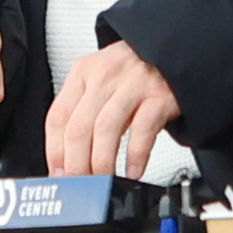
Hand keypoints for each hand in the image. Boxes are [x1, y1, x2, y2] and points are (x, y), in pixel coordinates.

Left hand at [45, 42, 181, 177]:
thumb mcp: (102, 78)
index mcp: (83, 72)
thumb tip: (68, 156)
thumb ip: (84, 108)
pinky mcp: (159, 95)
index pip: (57, 117)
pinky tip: (133, 170)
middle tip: (80, 185)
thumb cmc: (137, 68)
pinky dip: (135, 155)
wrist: (177, 47)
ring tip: (103, 181)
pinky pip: (142, 130)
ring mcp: (133, 84)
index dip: (54, 152)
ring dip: (101, 163)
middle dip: (76, 165)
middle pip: (79, 128)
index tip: (58, 174)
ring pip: (106, 130)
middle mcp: (105, 76)